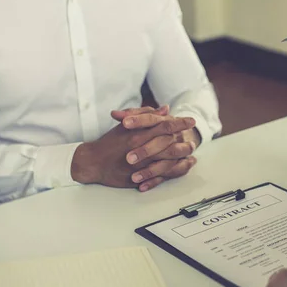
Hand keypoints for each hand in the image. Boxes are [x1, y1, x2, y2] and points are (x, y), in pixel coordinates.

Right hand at [71, 115, 195, 190]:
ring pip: (168, 160)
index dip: (180, 123)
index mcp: (138, 134)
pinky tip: (183, 166)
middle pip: (170, 144)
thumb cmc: (110, 142)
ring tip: (191, 152)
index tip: (191, 121)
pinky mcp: (140, 176)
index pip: (164, 126)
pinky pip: (162, 175)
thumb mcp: (126, 124)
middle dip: (184, 141)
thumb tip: (166, 109)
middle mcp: (141, 148)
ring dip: (182, 156)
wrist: (93, 162)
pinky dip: (174, 171)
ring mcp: (141, 164)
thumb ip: (146, 115)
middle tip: (194, 140)